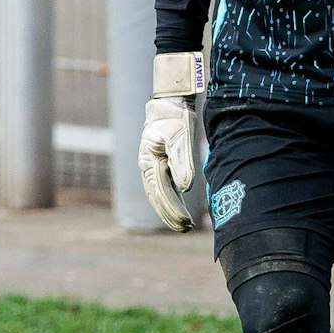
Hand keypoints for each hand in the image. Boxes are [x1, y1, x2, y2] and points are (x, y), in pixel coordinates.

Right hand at [139, 52, 205, 231]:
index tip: (185, 221)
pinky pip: (164, 188)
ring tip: (184, 226)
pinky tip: (180, 212)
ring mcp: (152, 167)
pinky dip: (171, 202)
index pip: (161, 191)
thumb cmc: (175, 118)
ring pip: (159, 195)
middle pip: (158, 197)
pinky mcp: (160, 165)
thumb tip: (185, 188)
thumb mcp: (181, 136)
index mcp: (149, 160)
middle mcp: (147, 166)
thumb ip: (182, 162)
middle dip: (171, 215)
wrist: (170, 103)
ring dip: (170, 212)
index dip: (173, 208)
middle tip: (186, 228)